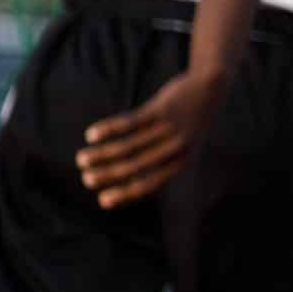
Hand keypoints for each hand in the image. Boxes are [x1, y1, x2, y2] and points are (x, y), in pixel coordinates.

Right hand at [75, 67, 230, 207]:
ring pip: (128, 145)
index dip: (125, 195)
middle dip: (108, 176)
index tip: (102, 201)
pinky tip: (91, 135)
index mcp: (181, 164)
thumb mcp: (184, 149)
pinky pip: (129, 122)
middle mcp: (176, 149)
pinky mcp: (160, 109)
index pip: (150, 185)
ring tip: (82, 159)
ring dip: (101, 154)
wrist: (211, 89)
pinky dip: (108, 129)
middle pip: (136, 167)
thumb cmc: (189, 125)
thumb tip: (131, 184)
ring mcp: (168, 128)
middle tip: (86, 180)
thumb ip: (162, 166)